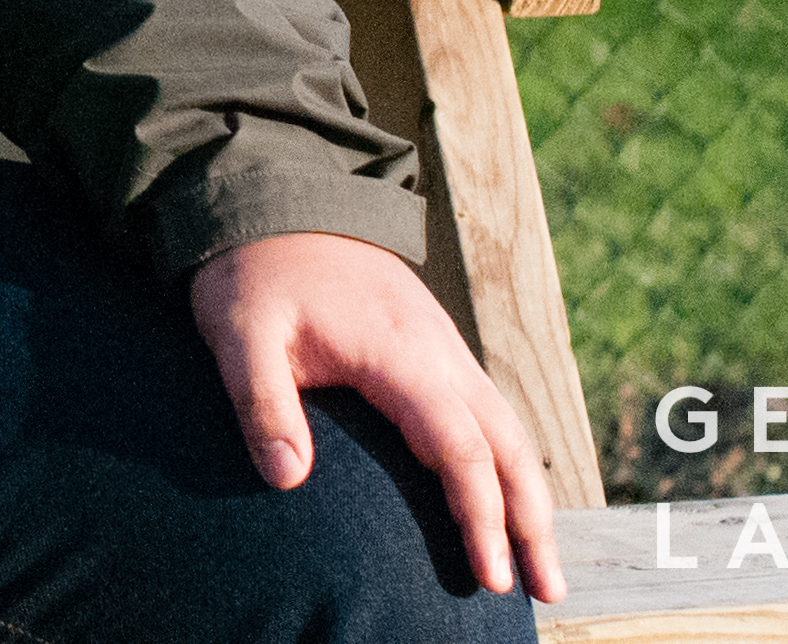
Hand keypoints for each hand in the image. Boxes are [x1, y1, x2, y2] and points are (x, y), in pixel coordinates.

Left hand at [190, 231, 565, 604]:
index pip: (459, 448)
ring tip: (540, 562)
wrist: (272, 196)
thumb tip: (287, 479)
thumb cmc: (253, 272)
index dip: (480, 516)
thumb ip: (262, 404)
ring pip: (507, 427)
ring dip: (529, 494)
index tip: (490, 576)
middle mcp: (438, 350)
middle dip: (532, 520)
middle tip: (549, 590)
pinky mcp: (432, 345)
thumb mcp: (238, 334)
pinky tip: (503, 496)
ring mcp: (442, 346)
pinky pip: (486, 409)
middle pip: (508, 444)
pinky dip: (506, 460)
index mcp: (400, 352)